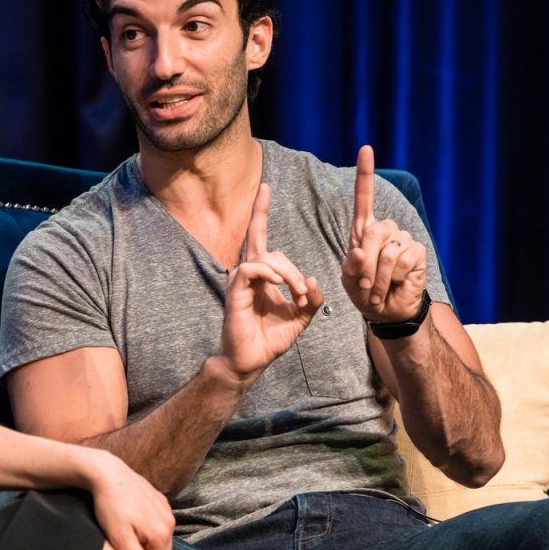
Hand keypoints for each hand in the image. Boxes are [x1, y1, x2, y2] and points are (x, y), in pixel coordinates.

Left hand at [84, 450, 175, 549]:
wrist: (107, 473)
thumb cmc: (110, 506)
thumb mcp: (120, 538)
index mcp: (161, 535)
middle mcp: (169, 522)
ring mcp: (166, 510)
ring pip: (162, 540)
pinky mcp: (160, 500)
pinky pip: (159, 524)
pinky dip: (151, 534)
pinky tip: (138, 536)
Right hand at [219, 183, 323, 381]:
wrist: (251, 361)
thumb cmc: (270, 339)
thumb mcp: (300, 318)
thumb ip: (310, 299)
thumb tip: (313, 280)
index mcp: (263, 277)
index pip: (260, 237)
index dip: (261, 212)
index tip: (265, 188)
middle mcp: (250, 274)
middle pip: (269, 247)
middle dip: (292, 269)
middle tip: (302, 291)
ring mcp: (240, 281)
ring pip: (265, 257)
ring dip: (288, 274)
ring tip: (295, 295)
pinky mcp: (235, 290)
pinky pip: (251, 268)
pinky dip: (268, 273)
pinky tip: (280, 285)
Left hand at [341, 145, 426, 321]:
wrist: (386, 312)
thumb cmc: (364, 292)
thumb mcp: (349, 279)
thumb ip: (351, 265)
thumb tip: (361, 251)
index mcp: (364, 231)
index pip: (364, 198)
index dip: (365, 174)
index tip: (365, 149)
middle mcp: (386, 230)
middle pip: (373, 232)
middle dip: (365, 263)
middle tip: (364, 285)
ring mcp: (404, 239)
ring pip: (387, 250)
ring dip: (378, 276)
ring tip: (377, 289)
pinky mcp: (418, 252)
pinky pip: (403, 260)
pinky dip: (393, 277)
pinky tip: (394, 284)